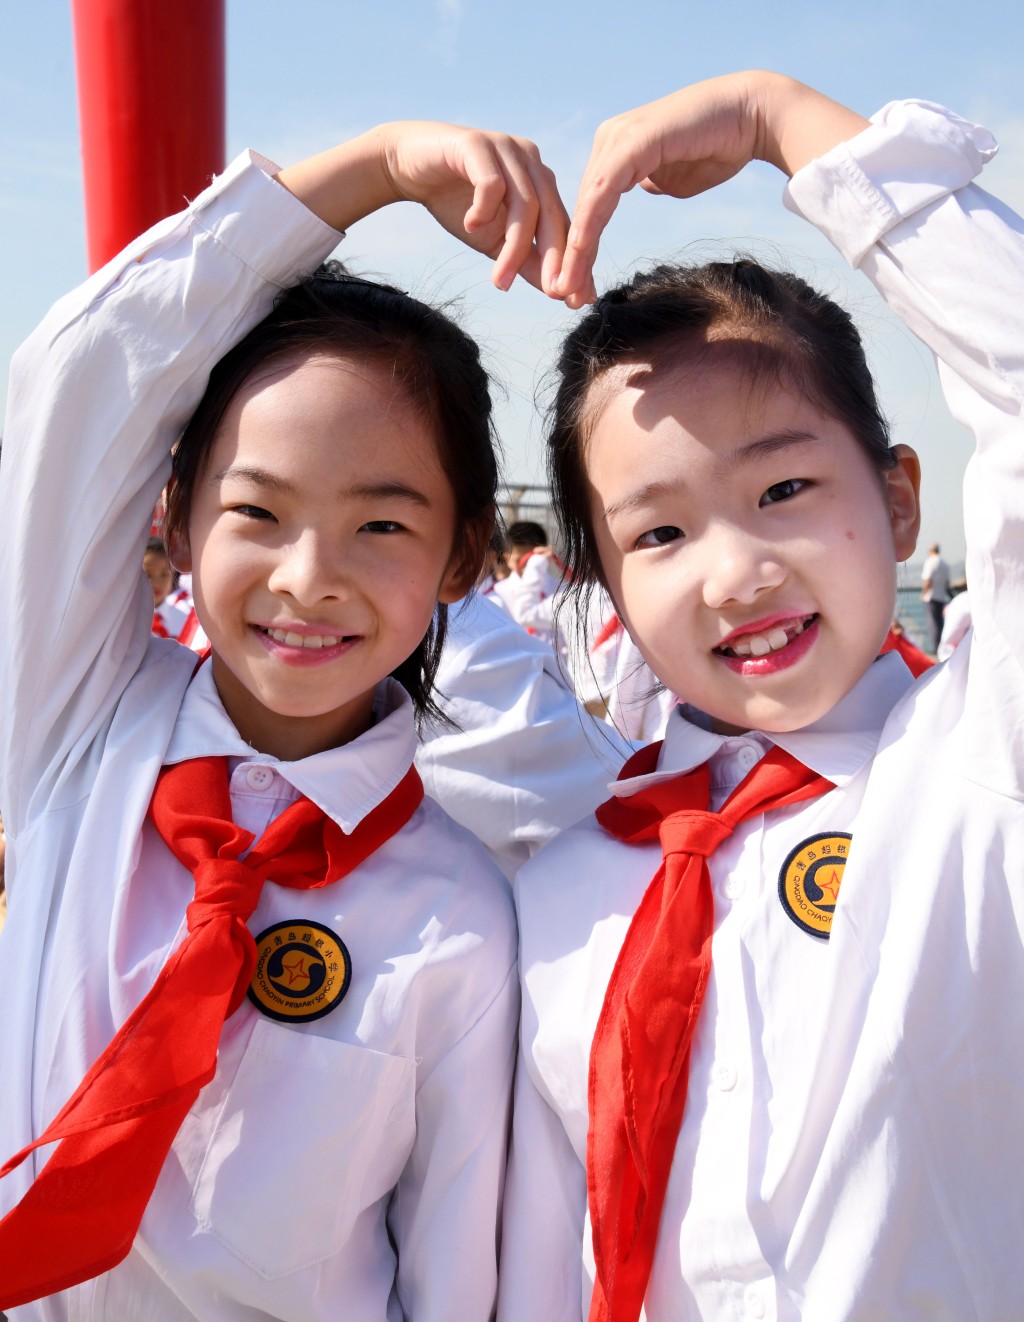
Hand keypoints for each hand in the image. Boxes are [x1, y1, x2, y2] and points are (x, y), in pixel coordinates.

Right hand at [277, 122, 568, 297]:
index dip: (573, 263)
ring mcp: (505, 148)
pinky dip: (484, 210)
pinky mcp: (476, 144)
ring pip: (524, 204)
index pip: (565, 225)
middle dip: (554, 258)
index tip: (576, 301)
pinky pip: (492, 183)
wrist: (408, 168)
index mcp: (540, 180)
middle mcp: (530, 160)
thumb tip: (556, 292)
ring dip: (514, 247)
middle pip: (551, 214)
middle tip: (552, 294)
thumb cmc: (454, 202)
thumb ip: (525, 260)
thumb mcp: (492, 240)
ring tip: (500, 280)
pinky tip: (471, 227)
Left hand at [555, 72, 867, 307]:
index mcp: (615, 150)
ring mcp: (619, 137)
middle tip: (564, 299)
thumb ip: (651, 182)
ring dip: (576, 249)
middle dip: (572, 258)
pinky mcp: (632, 139)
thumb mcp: (675, 177)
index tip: (575, 291)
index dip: (581, 252)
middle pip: (582, 208)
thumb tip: (643, 188)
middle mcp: (610, 140)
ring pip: (587, 202)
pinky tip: (581, 252)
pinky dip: (591, 223)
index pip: (590, 209)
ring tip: (568, 288)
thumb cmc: (719, 146)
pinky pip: (604, 189)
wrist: (753, 116)